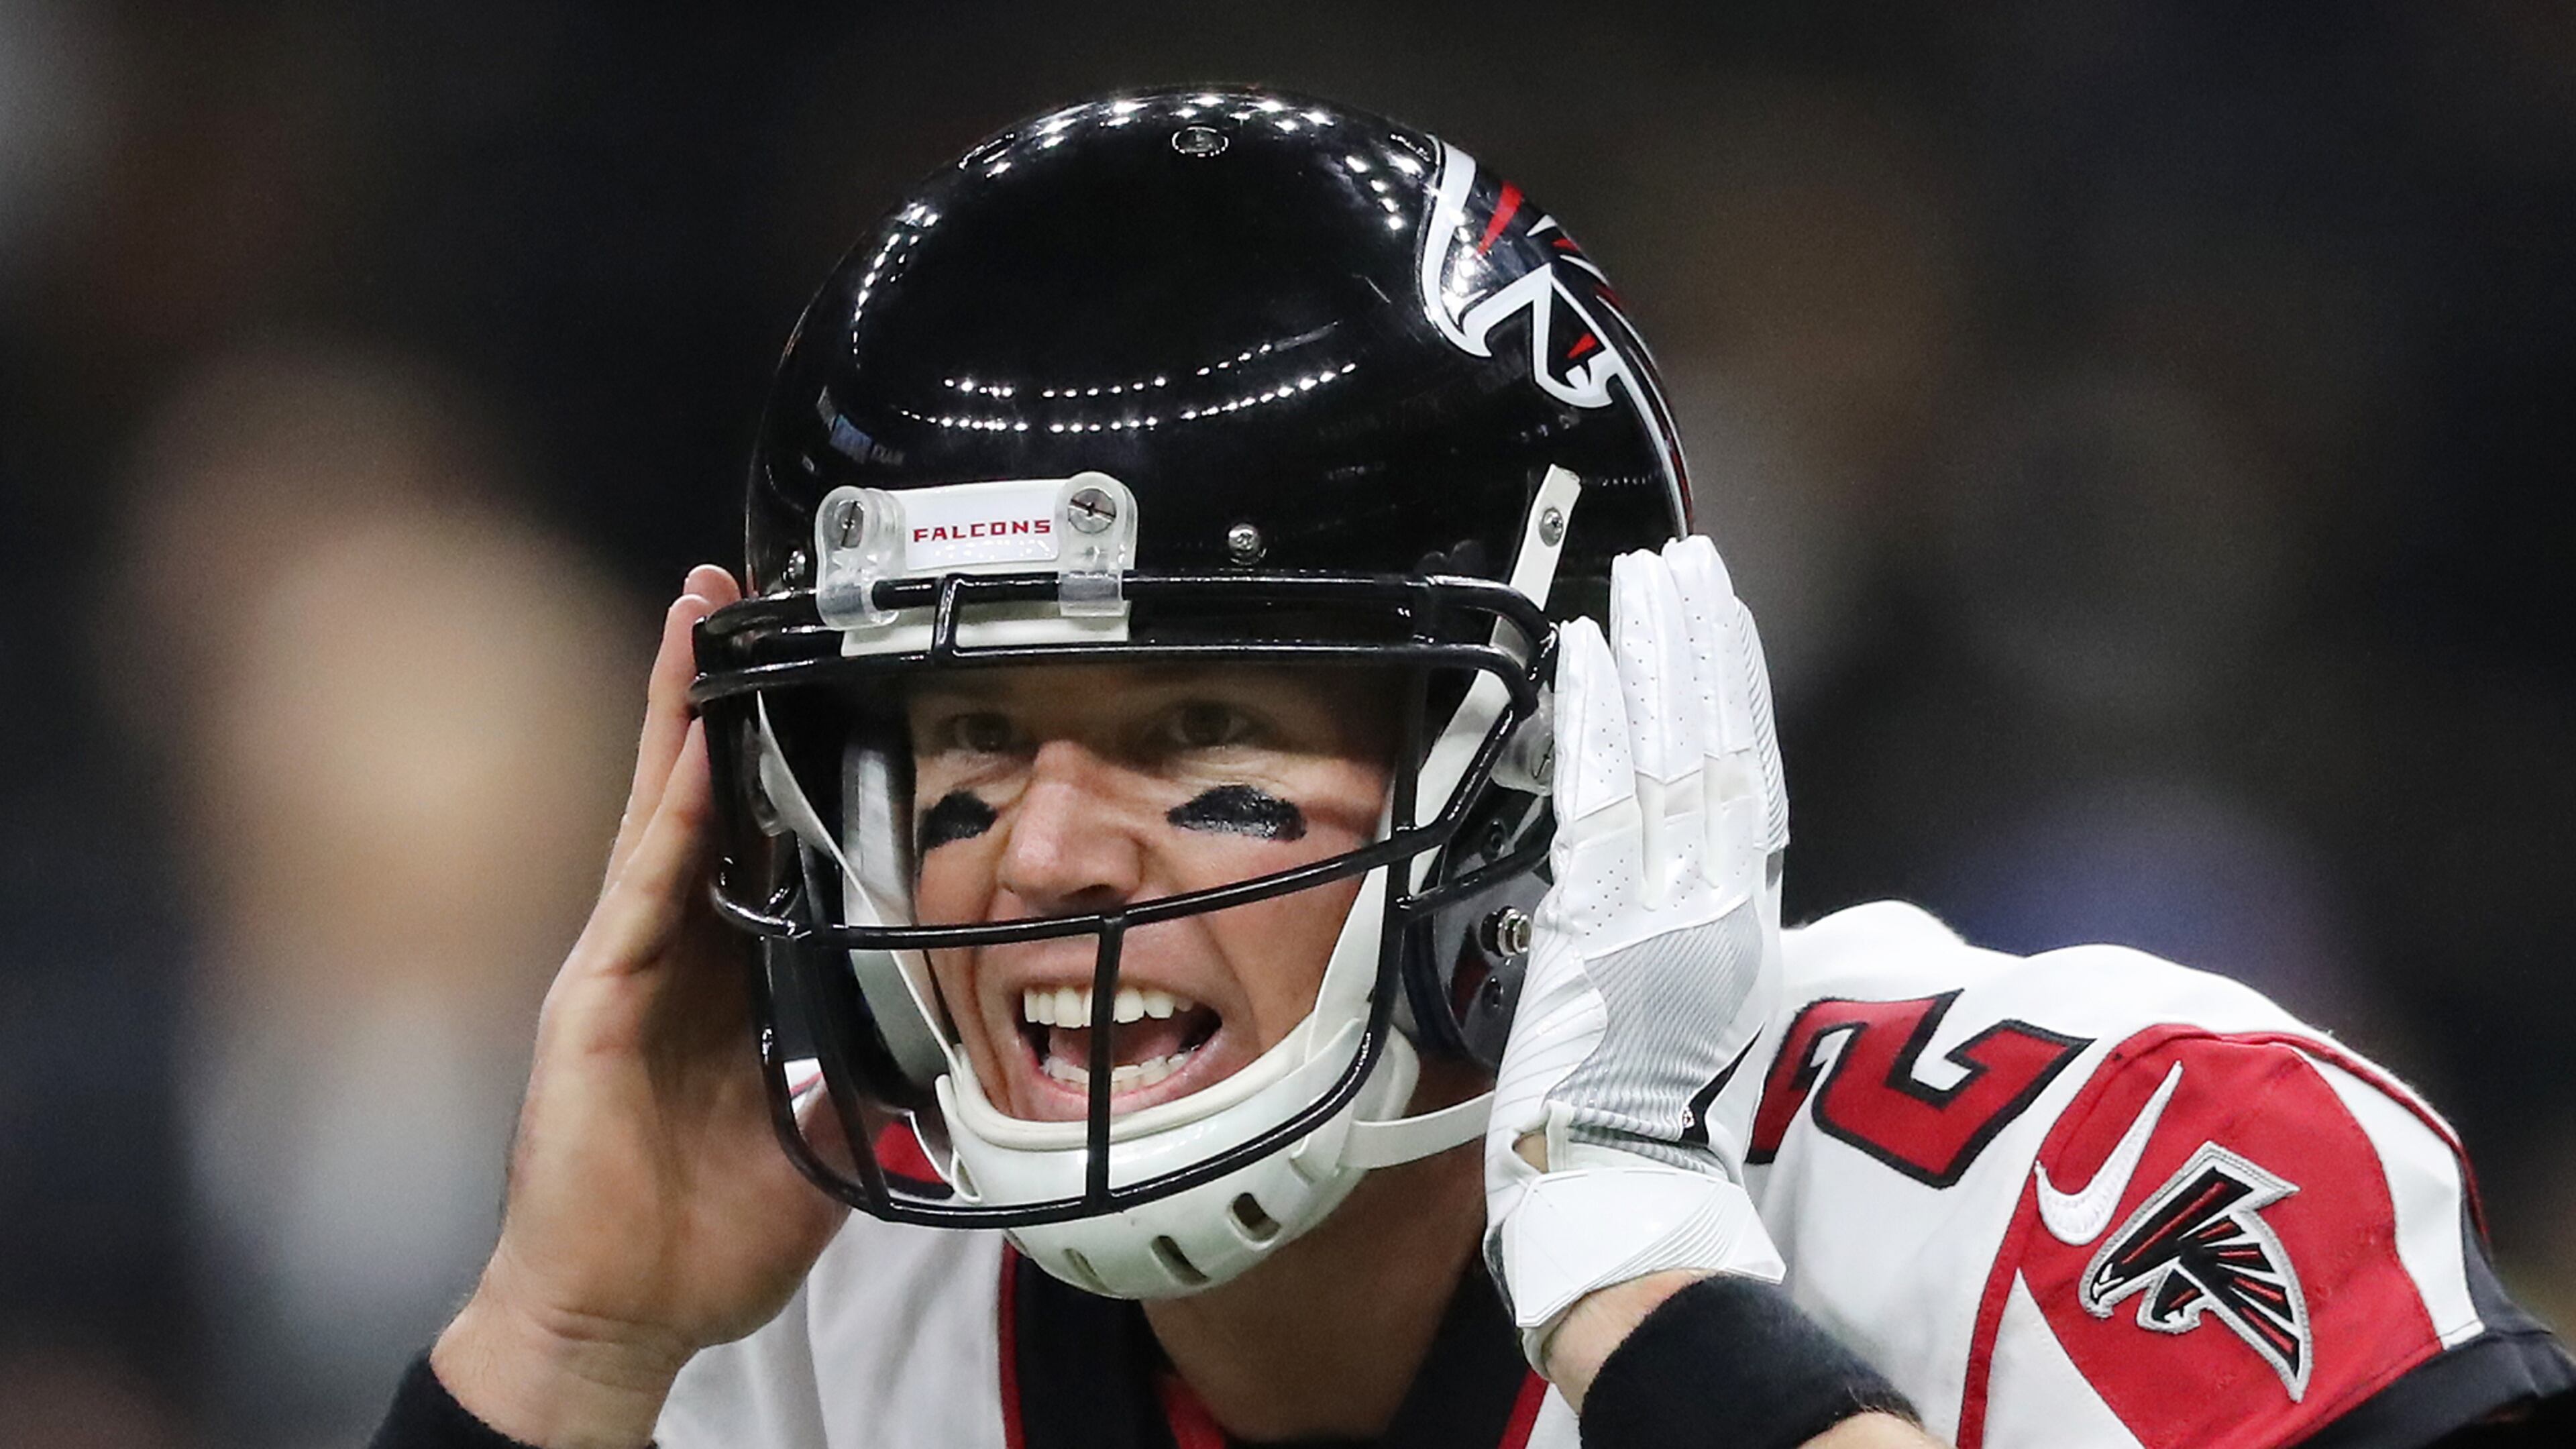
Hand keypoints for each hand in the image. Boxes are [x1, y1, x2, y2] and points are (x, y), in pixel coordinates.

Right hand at [432, 565, 846, 1448]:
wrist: (621, 1315)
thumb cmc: (698, 1236)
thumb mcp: (814, 1140)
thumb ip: (858, 1078)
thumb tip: (931, 1049)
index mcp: (716, 980)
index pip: (744, 843)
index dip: (765, 759)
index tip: (797, 673)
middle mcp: (663, 956)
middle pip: (691, 800)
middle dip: (708, 696)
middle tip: (730, 594)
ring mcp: (619, 970)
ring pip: (658, 819)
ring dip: (680, 720)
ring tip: (699, 623)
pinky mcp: (588, 1004)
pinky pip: (639, 894)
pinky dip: (670, 823)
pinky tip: (695, 759)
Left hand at [1484, 536, 1789, 1371]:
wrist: (1623, 1195)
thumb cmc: (1640, 1120)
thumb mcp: (1680, 1007)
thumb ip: (1672, 927)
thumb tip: (1646, 868)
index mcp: (1740, 919)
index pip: (1748, 777)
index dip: (1739, 692)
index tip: (1725, 620)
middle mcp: (1720, 900)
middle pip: (1721, 743)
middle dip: (1704, 645)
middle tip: (1689, 559)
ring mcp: (1671, 905)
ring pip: (1673, 752)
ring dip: (1658, 654)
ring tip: (1647, 573)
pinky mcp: (1614, 919)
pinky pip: (1604, 795)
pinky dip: (1600, 717)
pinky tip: (1588, 651)